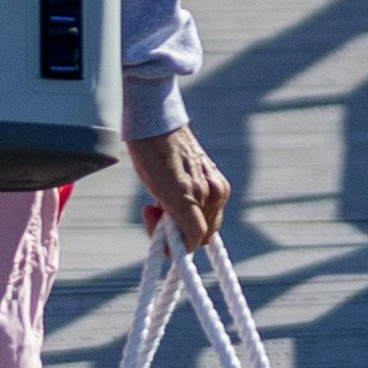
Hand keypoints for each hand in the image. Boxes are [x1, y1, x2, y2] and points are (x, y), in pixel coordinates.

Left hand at [128, 125, 229, 246]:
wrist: (158, 121)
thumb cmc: (149, 153)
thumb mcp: (156, 189)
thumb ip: (170, 217)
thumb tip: (180, 238)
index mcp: (193, 196)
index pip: (194, 238)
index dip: (176, 246)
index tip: (160, 238)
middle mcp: (212, 192)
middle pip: (203, 234)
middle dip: (180, 233)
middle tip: (155, 213)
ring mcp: (218, 186)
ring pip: (208, 223)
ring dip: (186, 221)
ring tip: (162, 203)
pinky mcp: (217, 179)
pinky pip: (210, 208)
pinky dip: (194, 209)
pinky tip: (175, 196)